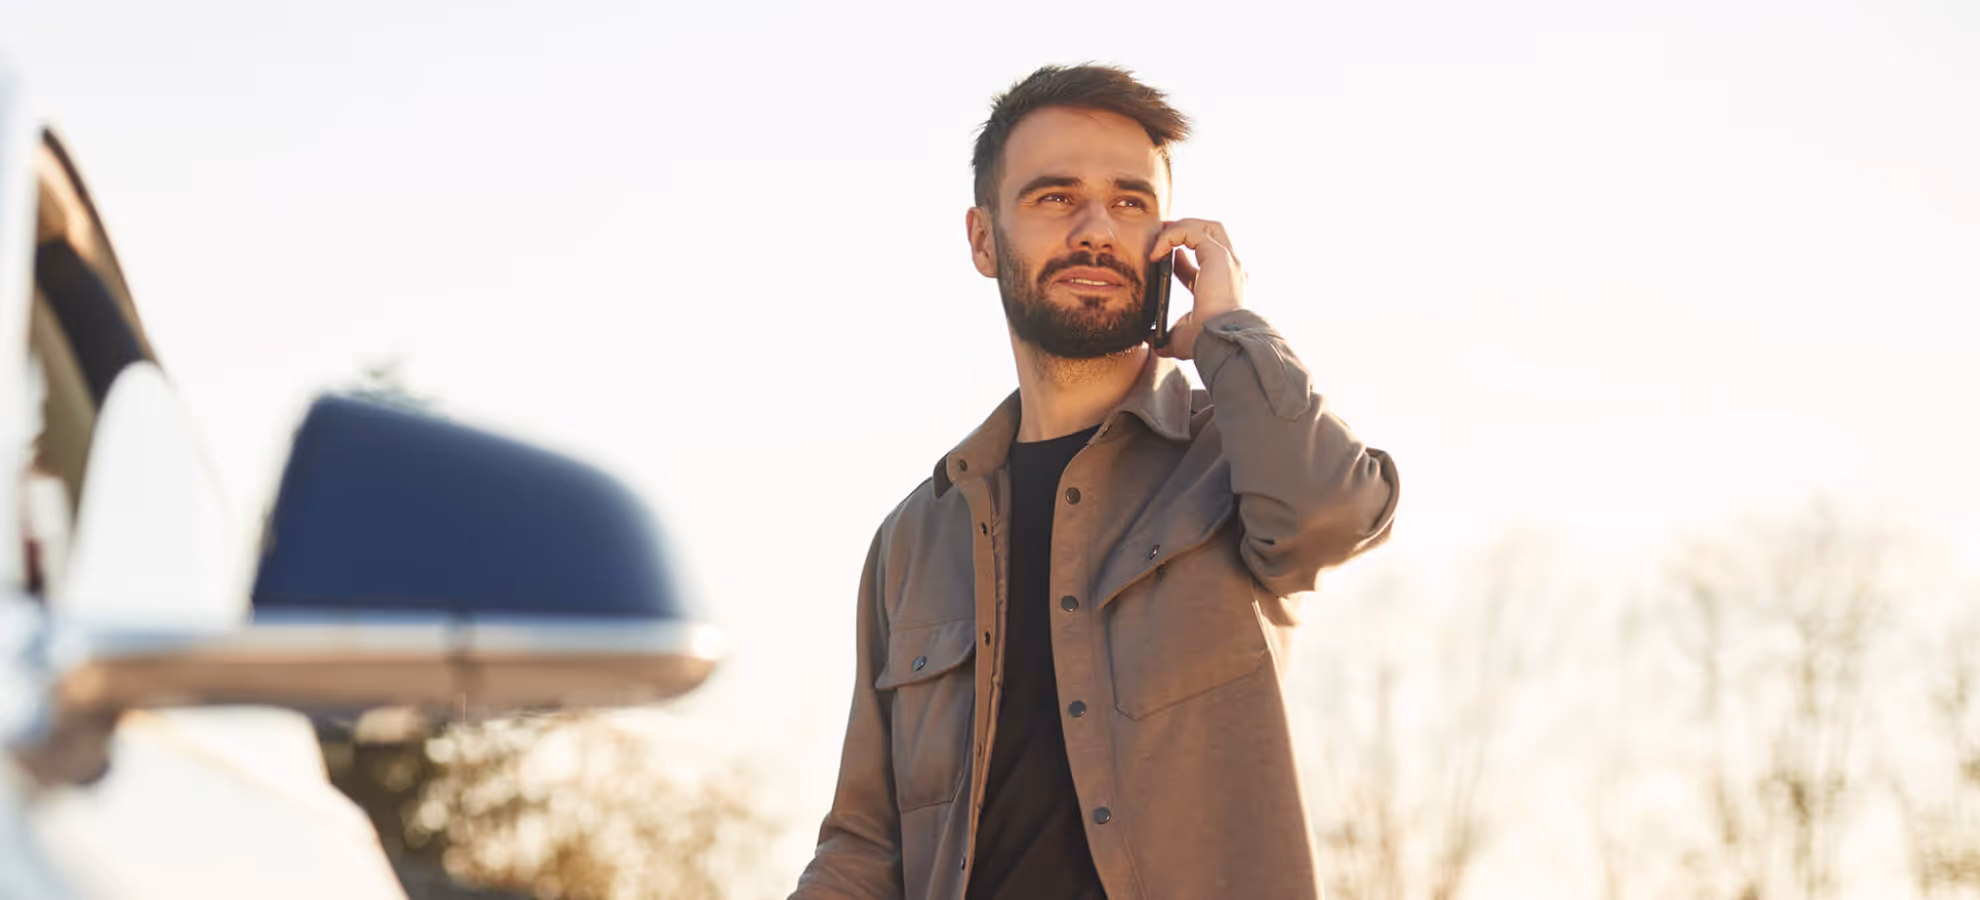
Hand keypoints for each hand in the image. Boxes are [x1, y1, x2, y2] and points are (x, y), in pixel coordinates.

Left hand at [1148, 218, 1245, 359]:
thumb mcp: (1180, 336)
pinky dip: (1172, 236)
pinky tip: (1156, 252)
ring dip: (1180, 227)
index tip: (1157, 257)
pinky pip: (1192, 232)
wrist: (1219, 342)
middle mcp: (1230, 269)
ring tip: (1158, 240)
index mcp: (1223, 284)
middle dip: (1185, 228)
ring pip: (1206, 226)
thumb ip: (1165, 335)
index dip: (1179, 255)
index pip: (1203, 259)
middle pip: (1211, 233)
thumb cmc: (1204, 342)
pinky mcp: (1218, 256)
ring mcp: (1227, 260)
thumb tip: (1150, 340)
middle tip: (1160, 234)